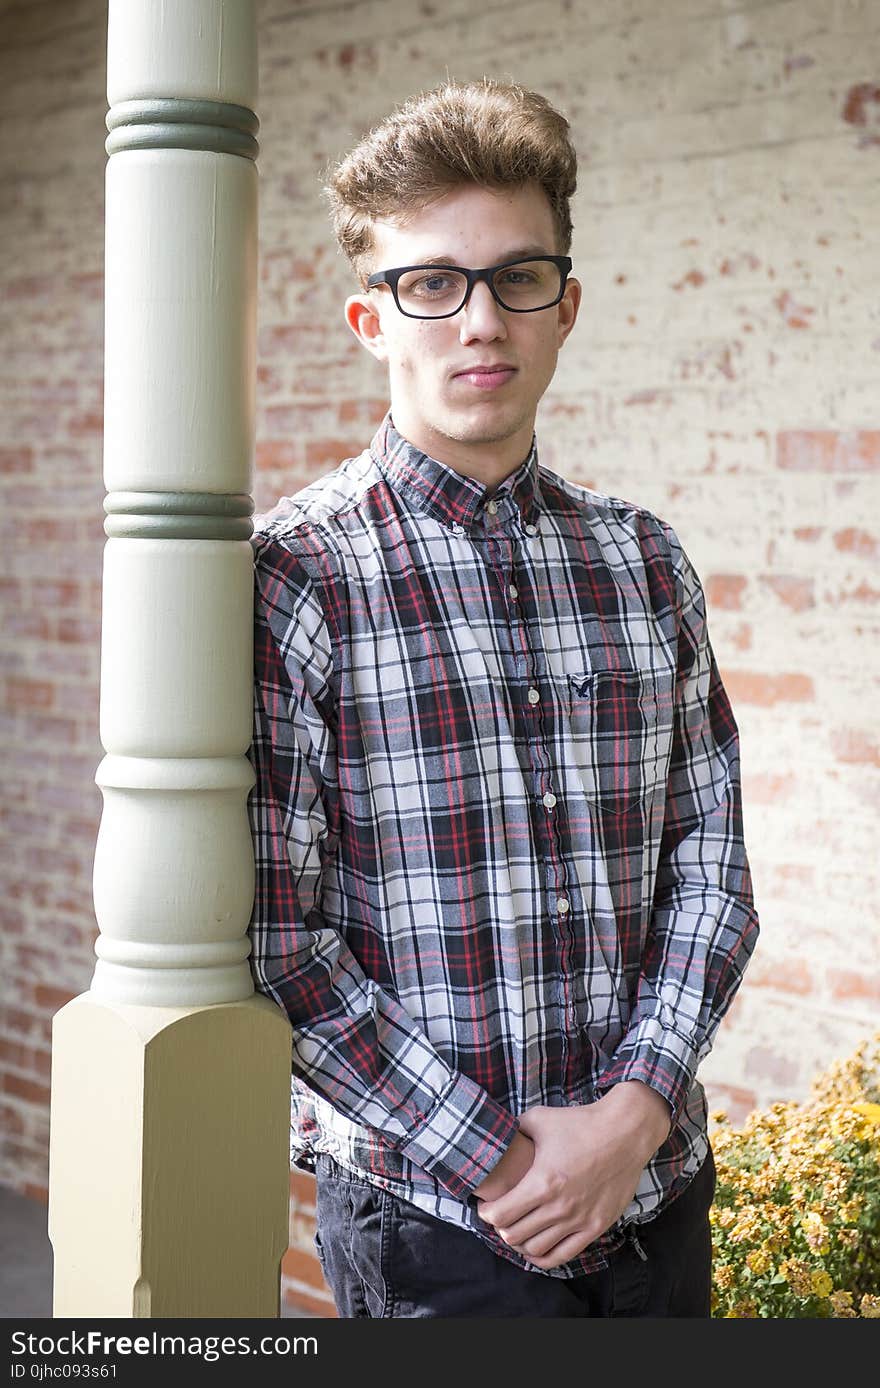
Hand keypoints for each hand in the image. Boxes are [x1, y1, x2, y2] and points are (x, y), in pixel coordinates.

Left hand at [476, 1082, 670, 1270]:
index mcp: (542, 1182)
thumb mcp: (539, 1118)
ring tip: (517, 1230)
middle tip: (500, 1217)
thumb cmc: (580, 1123)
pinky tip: (536, 1248)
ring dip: (520, 1243)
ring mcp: (579, 1220)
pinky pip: (563, 1255)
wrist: (624, 1133)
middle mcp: (559, 1207)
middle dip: (500, 1228)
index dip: (486, 1213)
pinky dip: (544, 1257)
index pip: (500, 1215)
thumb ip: (514, 1129)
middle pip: (514, 1235)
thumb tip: (496, 1134)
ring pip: (536, 1249)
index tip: (485, 1206)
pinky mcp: (596, 1227)